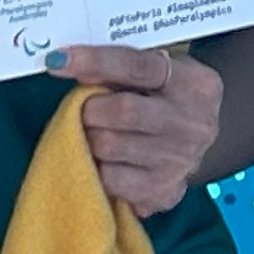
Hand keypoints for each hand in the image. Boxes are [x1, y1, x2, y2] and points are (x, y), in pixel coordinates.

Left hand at [53, 44, 225, 216]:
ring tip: (98, 133)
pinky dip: (98, 167)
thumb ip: (119, 68)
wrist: (196, 144)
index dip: (95, 61)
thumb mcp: (157, 73)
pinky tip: (108, 159)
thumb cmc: (166, 98)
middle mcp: (194, 125)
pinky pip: (109, 179)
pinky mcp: (163, 192)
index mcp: (195, 84)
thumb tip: (71, 65)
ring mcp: (181, 162)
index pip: (139, 67)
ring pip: (108, 147)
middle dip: (91, 108)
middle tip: (86, 109)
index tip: (58, 60)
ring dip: (90, 138)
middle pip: (122, 111)